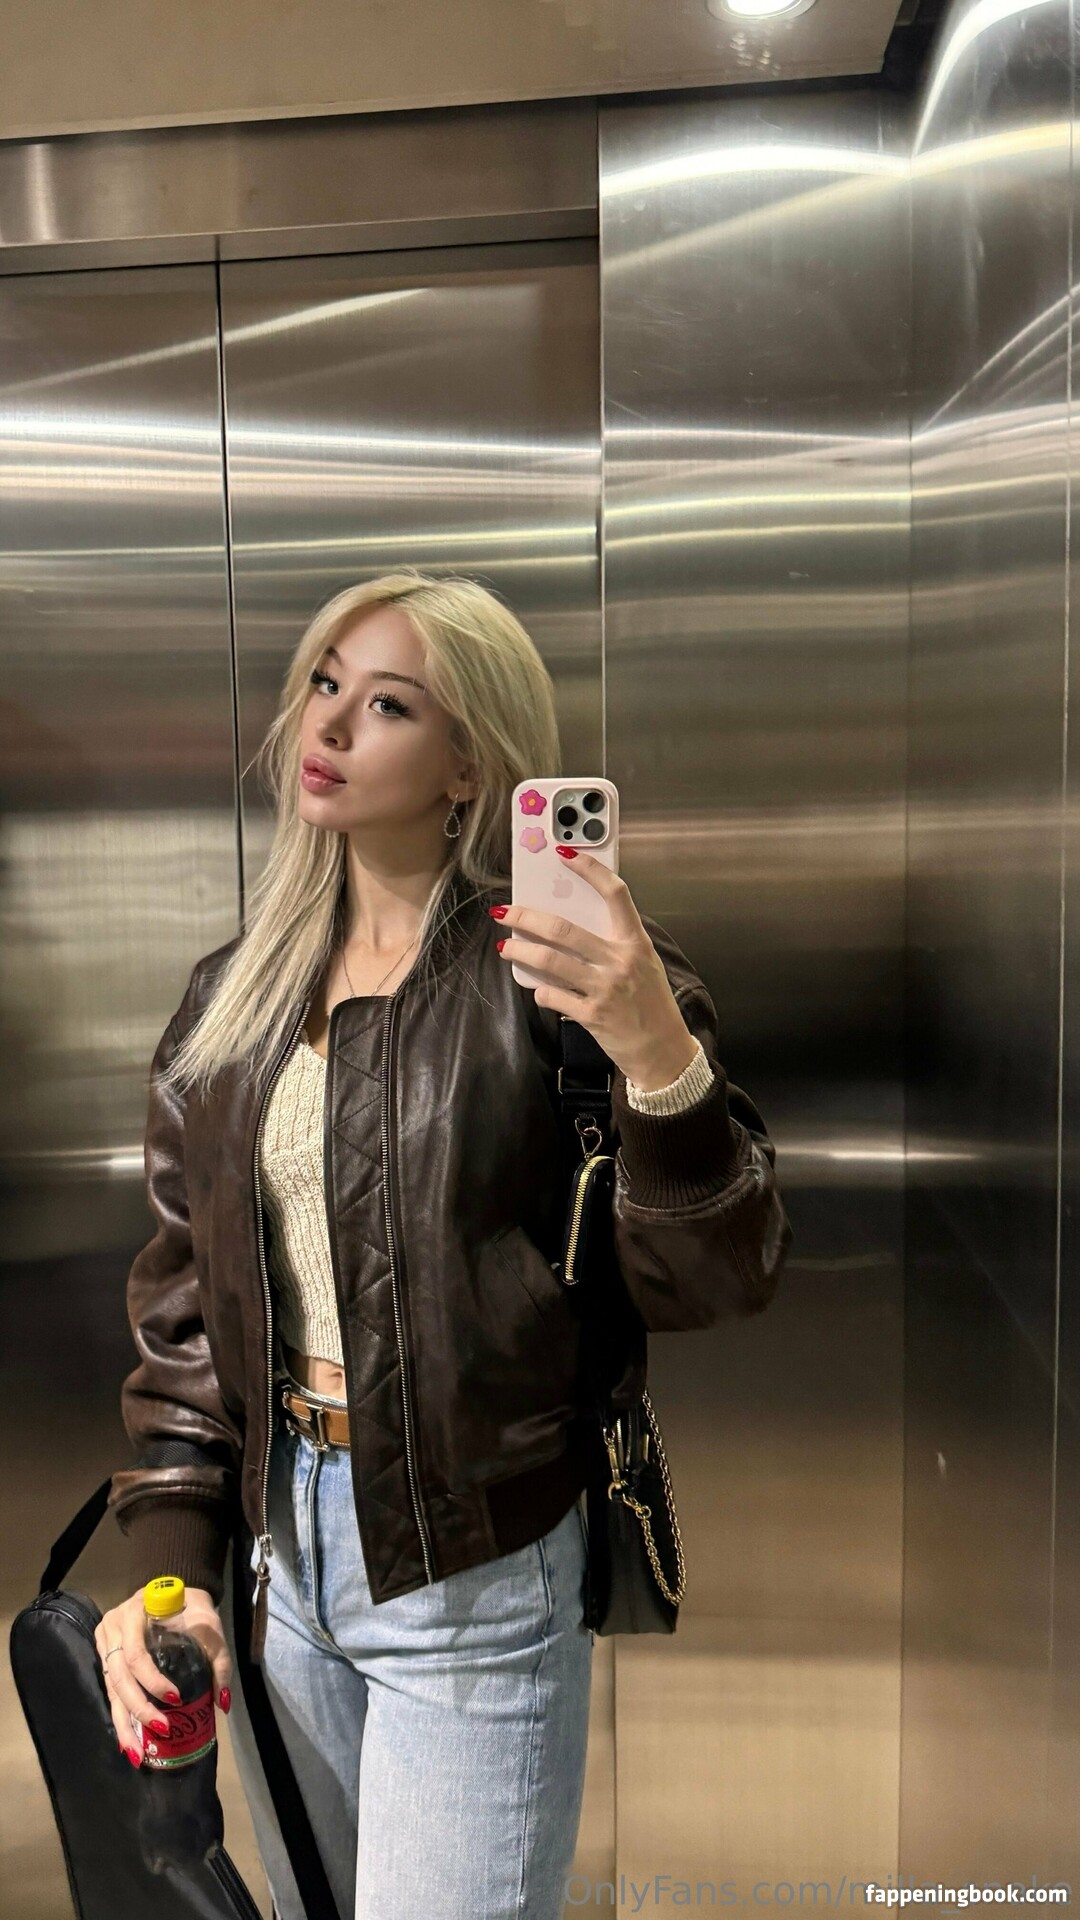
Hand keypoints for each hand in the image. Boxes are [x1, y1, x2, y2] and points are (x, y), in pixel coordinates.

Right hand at [95, 1586, 232, 1767]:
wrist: (179, 1593)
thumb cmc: (194, 1609)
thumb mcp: (210, 1629)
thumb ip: (219, 1663)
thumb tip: (221, 1703)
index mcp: (135, 1613)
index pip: (136, 1653)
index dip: (152, 1681)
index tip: (176, 1698)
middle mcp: (114, 1627)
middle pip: (119, 1676)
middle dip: (139, 1708)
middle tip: (162, 1728)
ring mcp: (106, 1642)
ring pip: (111, 1689)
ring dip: (124, 1723)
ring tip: (137, 1753)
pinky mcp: (106, 1657)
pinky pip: (110, 1691)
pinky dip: (120, 1717)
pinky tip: (128, 1741)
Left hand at [491, 848, 698, 1090]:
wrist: (663, 1050)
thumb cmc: (652, 1004)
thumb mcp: (645, 964)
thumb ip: (616, 943)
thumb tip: (575, 923)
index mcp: (636, 942)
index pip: (616, 895)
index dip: (590, 870)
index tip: (565, 854)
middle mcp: (620, 961)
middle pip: (563, 930)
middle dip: (526, 918)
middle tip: (505, 912)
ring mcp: (604, 988)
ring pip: (550, 962)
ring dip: (521, 952)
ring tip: (506, 947)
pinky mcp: (591, 1015)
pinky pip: (553, 996)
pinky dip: (540, 991)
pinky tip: (538, 989)